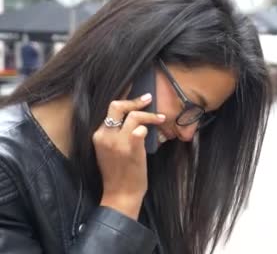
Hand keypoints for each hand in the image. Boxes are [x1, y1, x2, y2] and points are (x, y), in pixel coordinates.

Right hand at [92, 93, 165, 219]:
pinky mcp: (131, 149)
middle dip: (135, 101)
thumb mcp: (109, 151)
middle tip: (148, 99)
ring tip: (160, 118)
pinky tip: (156, 131)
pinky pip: (140, 130)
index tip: (138, 100)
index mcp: (99, 136)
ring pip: (134, 116)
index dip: (126, 102)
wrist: (120, 193)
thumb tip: (134, 121)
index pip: (111, 111)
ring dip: (150, 115)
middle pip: (117, 107)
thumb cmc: (118, 173)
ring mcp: (118, 142)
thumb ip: (116, 135)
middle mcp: (106, 136)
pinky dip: (149, 127)